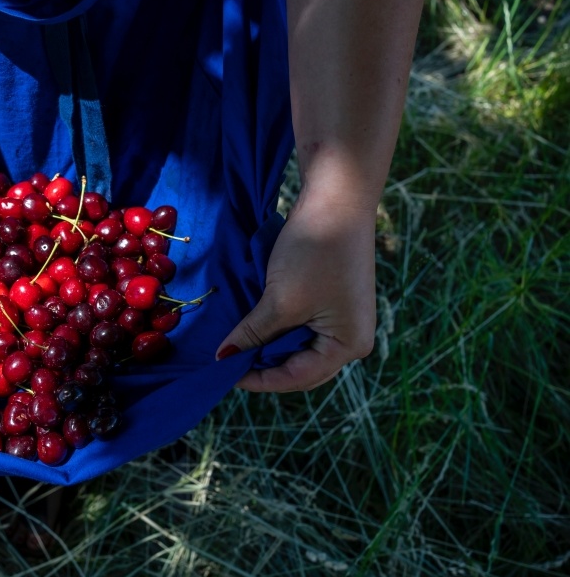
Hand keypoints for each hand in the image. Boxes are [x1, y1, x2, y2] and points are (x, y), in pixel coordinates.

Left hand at [216, 195, 376, 391]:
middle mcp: (351, 337)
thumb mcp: (281, 300)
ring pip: (297, 345)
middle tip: (227, 360)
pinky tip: (251, 324)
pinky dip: (274, 326)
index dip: (259, 379)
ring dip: (266, 345)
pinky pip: (300, 324)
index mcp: (349, 345)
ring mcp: (342, 317)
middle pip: (300, 366)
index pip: (298, 377)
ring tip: (235, 343)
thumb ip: (254, 334)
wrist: (336, 197)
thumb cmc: (315, 252)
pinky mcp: (331, 298)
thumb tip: (225, 357)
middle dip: (264, 365)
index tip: (223, 372)